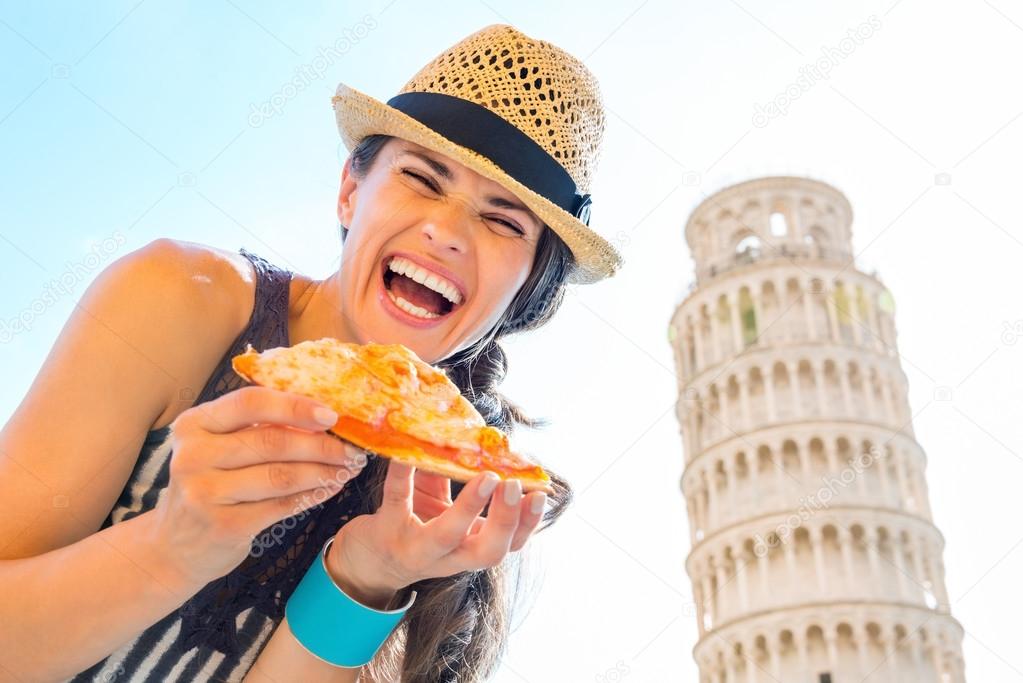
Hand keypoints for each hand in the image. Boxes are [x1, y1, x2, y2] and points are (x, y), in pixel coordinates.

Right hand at [151, 386, 367, 584]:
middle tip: (352, 448)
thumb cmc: (209, 484)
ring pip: (280, 476)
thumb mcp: (217, 447)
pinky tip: (329, 488)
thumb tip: (322, 412)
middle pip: (272, 442)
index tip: (332, 413)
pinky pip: (280, 506)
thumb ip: (255, 427)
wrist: (173, 546)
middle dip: (321, 444)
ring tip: (347, 468)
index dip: (296, 406)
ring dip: (323, 471)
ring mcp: (204, 493)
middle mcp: (193, 455)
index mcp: (195, 424)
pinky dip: (311, 495)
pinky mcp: (223, 526)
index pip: (251, 403)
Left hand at [325, 459, 546, 605]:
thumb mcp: (444, 505)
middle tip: (512, 486)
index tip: (540, 494)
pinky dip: (404, 473)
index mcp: (468, 547)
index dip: (528, 523)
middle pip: (489, 552)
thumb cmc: (414, 524)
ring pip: (447, 537)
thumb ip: (462, 477)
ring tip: (484, 476)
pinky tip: (408, 453)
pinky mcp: (385, 531)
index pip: (510, 545)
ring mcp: (416, 548)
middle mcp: (448, 556)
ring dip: (469, 507)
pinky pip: (397, 498)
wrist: (365, 560)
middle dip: (506, 520)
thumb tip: (480, 435)